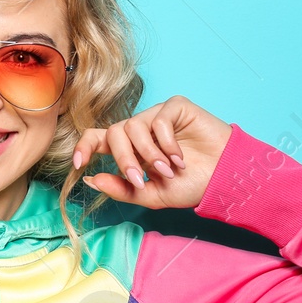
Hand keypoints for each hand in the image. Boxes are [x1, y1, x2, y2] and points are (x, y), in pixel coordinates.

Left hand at [72, 96, 233, 209]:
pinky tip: (180, 157)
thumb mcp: (150, 195)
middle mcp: (140, 130)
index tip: (78, 163)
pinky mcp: (175, 107)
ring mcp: (157, 116)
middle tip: (140, 179)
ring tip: (168, 170)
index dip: (84, 146)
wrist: (223, 178)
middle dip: (124, 160)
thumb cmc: (189, 186)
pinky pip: (158, 120)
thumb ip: (121, 189)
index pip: (98, 138)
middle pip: (114, 133)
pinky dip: (166, 143)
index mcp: (130, 149)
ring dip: (149, 154)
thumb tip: (90, 180)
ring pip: (133, 126)